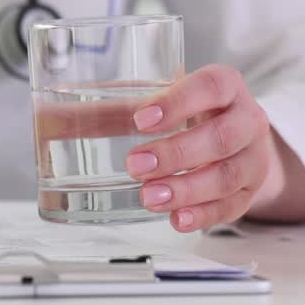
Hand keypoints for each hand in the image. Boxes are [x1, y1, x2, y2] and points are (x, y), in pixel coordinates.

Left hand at [125, 64, 279, 232]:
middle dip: (176, 154)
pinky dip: (203, 214)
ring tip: (150, 197)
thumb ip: (111, 109)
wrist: (238, 138)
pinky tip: (177, 218)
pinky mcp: (251, 190)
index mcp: (225, 86)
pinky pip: (233, 206)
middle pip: (221, 136)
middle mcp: (247, 119)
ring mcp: (254, 157)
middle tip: (135, 165)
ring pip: (228, 174)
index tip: (141, 119)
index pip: (210, 86)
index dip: (178, 102)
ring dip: (187, 189)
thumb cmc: (190, 113)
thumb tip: (51, 118)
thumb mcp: (158, 101)